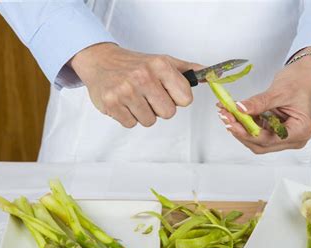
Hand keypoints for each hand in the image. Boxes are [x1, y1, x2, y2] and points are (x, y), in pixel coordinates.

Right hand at [70, 43, 202, 127]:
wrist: (101, 60)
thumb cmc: (135, 64)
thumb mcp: (163, 61)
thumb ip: (188, 70)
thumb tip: (210, 75)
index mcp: (160, 65)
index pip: (185, 99)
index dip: (178, 99)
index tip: (168, 92)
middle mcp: (143, 76)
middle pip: (168, 113)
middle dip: (160, 108)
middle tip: (149, 96)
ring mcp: (126, 90)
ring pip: (149, 121)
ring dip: (144, 113)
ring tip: (135, 98)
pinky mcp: (111, 103)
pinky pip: (131, 124)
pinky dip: (128, 116)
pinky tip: (124, 102)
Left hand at [218, 46, 310, 153]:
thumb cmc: (303, 80)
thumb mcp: (279, 91)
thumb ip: (259, 103)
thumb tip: (240, 109)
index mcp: (300, 131)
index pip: (269, 140)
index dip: (247, 133)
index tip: (231, 123)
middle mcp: (294, 138)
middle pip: (262, 144)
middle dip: (241, 132)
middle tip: (225, 117)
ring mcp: (286, 136)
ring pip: (258, 139)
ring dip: (242, 128)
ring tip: (227, 114)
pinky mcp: (278, 129)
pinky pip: (260, 131)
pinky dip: (247, 123)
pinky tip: (234, 114)